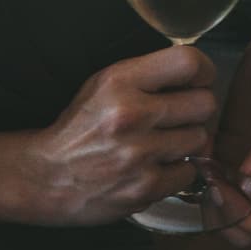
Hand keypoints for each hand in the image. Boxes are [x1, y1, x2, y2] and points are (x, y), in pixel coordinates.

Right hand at [17, 46, 218, 226]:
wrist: (46, 176)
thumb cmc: (79, 129)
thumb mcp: (102, 85)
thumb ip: (146, 76)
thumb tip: (196, 75)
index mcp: (119, 82)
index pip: (188, 62)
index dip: (203, 70)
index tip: (198, 80)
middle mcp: (131, 115)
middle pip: (204, 103)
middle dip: (195, 109)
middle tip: (179, 116)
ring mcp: (139, 154)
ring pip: (200, 138)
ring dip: (186, 142)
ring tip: (163, 144)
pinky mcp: (145, 187)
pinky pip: (189, 172)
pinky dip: (177, 171)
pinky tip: (155, 167)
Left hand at [214, 29, 250, 244]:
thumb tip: (248, 186)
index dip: (247, 224)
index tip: (225, 199)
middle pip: (243, 220)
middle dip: (221, 214)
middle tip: (204, 186)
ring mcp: (245, 159)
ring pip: (223, 198)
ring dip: (206, 192)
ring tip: (197, 167)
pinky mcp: (229, 142)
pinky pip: (211, 168)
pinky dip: (200, 166)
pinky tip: (194, 147)